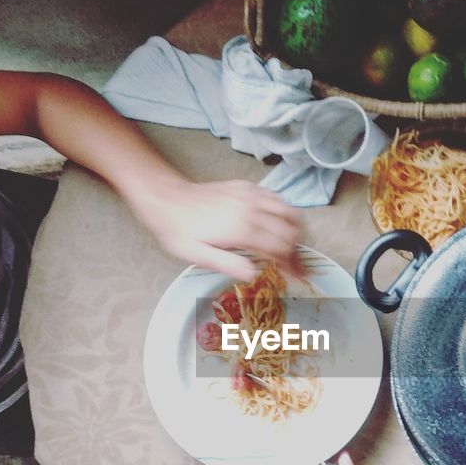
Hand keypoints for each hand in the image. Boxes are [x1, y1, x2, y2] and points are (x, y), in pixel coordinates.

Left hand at [124, 176, 302, 281]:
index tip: (298, 277)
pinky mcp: (247, 187)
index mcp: (242, 230)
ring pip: (289, 211)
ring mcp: (251, 195)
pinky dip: (283, 212)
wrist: (167, 199)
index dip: (293, 265)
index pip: (281, 248)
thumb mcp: (197, 255)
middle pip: (290, 230)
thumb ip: (227, 264)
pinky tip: (277, 224)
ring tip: (292, 246)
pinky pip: (276, 198)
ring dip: (295, 230)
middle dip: (297, 250)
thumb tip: (253, 274)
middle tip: (296, 266)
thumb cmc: (179, 231)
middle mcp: (251, 210)